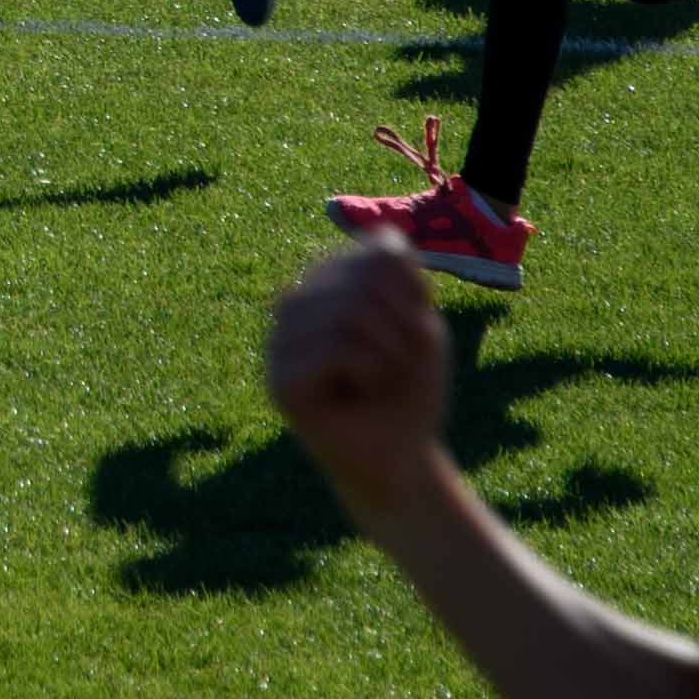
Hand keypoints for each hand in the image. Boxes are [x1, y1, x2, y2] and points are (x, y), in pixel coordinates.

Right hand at [262, 239, 458, 522]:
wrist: (400, 460)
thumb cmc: (409, 394)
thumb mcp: (419, 326)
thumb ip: (401, 280)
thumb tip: (386, 238)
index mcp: (323, 283)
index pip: (379, 252)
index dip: (413, 294)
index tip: (414, 332)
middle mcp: (294, 303)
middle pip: (362, 279)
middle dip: (401, 326)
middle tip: (399, 365)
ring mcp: (279, 341)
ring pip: (348, 312)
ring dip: (390, 353)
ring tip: (380, 379)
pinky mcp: (279, 380)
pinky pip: (337, 348)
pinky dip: (372, 372)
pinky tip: (361, 393)